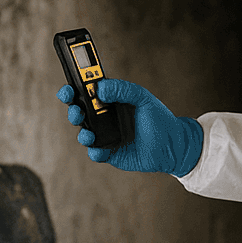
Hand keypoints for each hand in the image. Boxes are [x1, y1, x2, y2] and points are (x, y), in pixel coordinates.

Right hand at [58, 80, 202, 175]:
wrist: (173, 145)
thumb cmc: (159, 119)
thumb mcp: (143, 97)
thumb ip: (122, 89)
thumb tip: (100, 88)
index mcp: (110, 101)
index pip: (86, 93)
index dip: (73, 90)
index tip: (68, 89)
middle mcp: (105, 118)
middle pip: (80, 113)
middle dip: (73, 110)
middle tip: (76, 110)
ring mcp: (106, 136)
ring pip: (84, 133)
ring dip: (82, 132)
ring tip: (89, 133)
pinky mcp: (110, 153)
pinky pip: (96, 153)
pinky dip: (95, 151)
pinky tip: (100, 148)